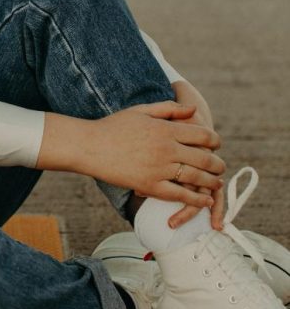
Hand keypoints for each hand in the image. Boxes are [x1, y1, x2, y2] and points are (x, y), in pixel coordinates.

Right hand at [82, 101, 224, 207]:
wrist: (89, 146)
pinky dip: (196, 199)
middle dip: (217, 163)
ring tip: (217, 182)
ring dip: (212, 182)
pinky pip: (179, 195)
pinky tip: (205, 200)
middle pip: (204, 158)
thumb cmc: (113, 126)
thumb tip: (194, 110)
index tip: (216, 144)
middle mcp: (165, 149)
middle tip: (220, 166)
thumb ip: (169, 108)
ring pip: (196, 178)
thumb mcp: (141, 111)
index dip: (214, 140)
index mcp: (165, 129)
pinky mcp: (149, 186)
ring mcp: (158, 169)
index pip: (202, 135)